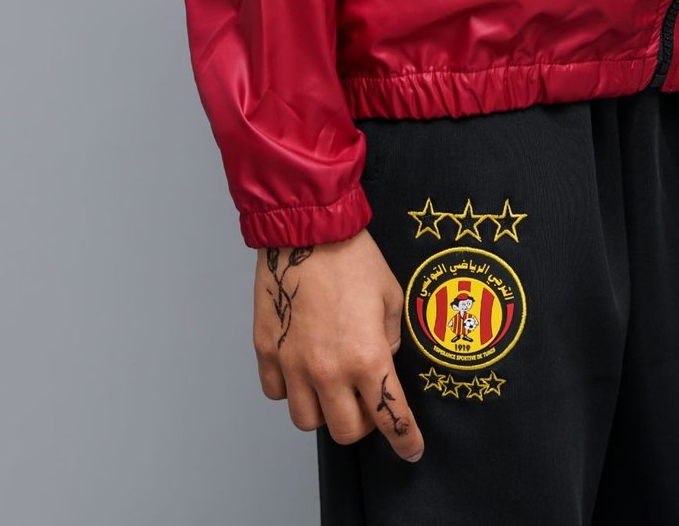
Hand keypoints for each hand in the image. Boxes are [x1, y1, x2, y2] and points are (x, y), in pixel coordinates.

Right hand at [252, 229, 425, 462]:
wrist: (308, 228)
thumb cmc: (353, 256)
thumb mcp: (391, 296)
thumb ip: (391, 338)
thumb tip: (382, 358)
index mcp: (367, 357)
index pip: (390, 417)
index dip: (404, 440)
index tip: (411, 450)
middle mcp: (329, 371)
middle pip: (346, 432)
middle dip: (362, 422)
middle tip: (366, 400)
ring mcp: (293, 364)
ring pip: (307, 421)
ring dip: (324, 410)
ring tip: (331, 384)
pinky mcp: (267, 352)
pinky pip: (276, 393)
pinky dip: (290, 389)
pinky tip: (301, 367)